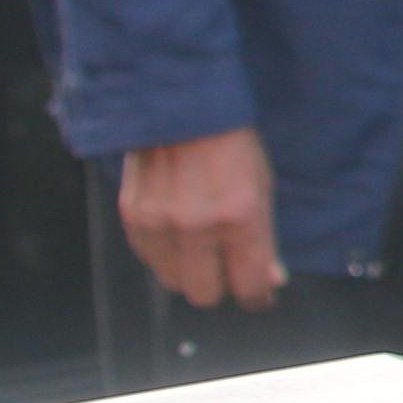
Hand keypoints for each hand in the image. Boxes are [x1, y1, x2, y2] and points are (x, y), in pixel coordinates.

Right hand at [118, 127, 285, 310]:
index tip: (260, 294)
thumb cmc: (229, 142)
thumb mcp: (263, 186)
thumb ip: (265, 239)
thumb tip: (270, 280)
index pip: (249, 285)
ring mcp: (160, 223)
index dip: (258, 296)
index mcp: (240, 217)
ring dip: (188, 272)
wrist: (179, 105)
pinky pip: (148, 258)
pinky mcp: (132, 215)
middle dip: (220, 287)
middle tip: (227, 270)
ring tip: (200, 246)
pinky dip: (163, 254)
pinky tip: (176, 232)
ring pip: (172, 281)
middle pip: (204, 295)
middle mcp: (197, 226)